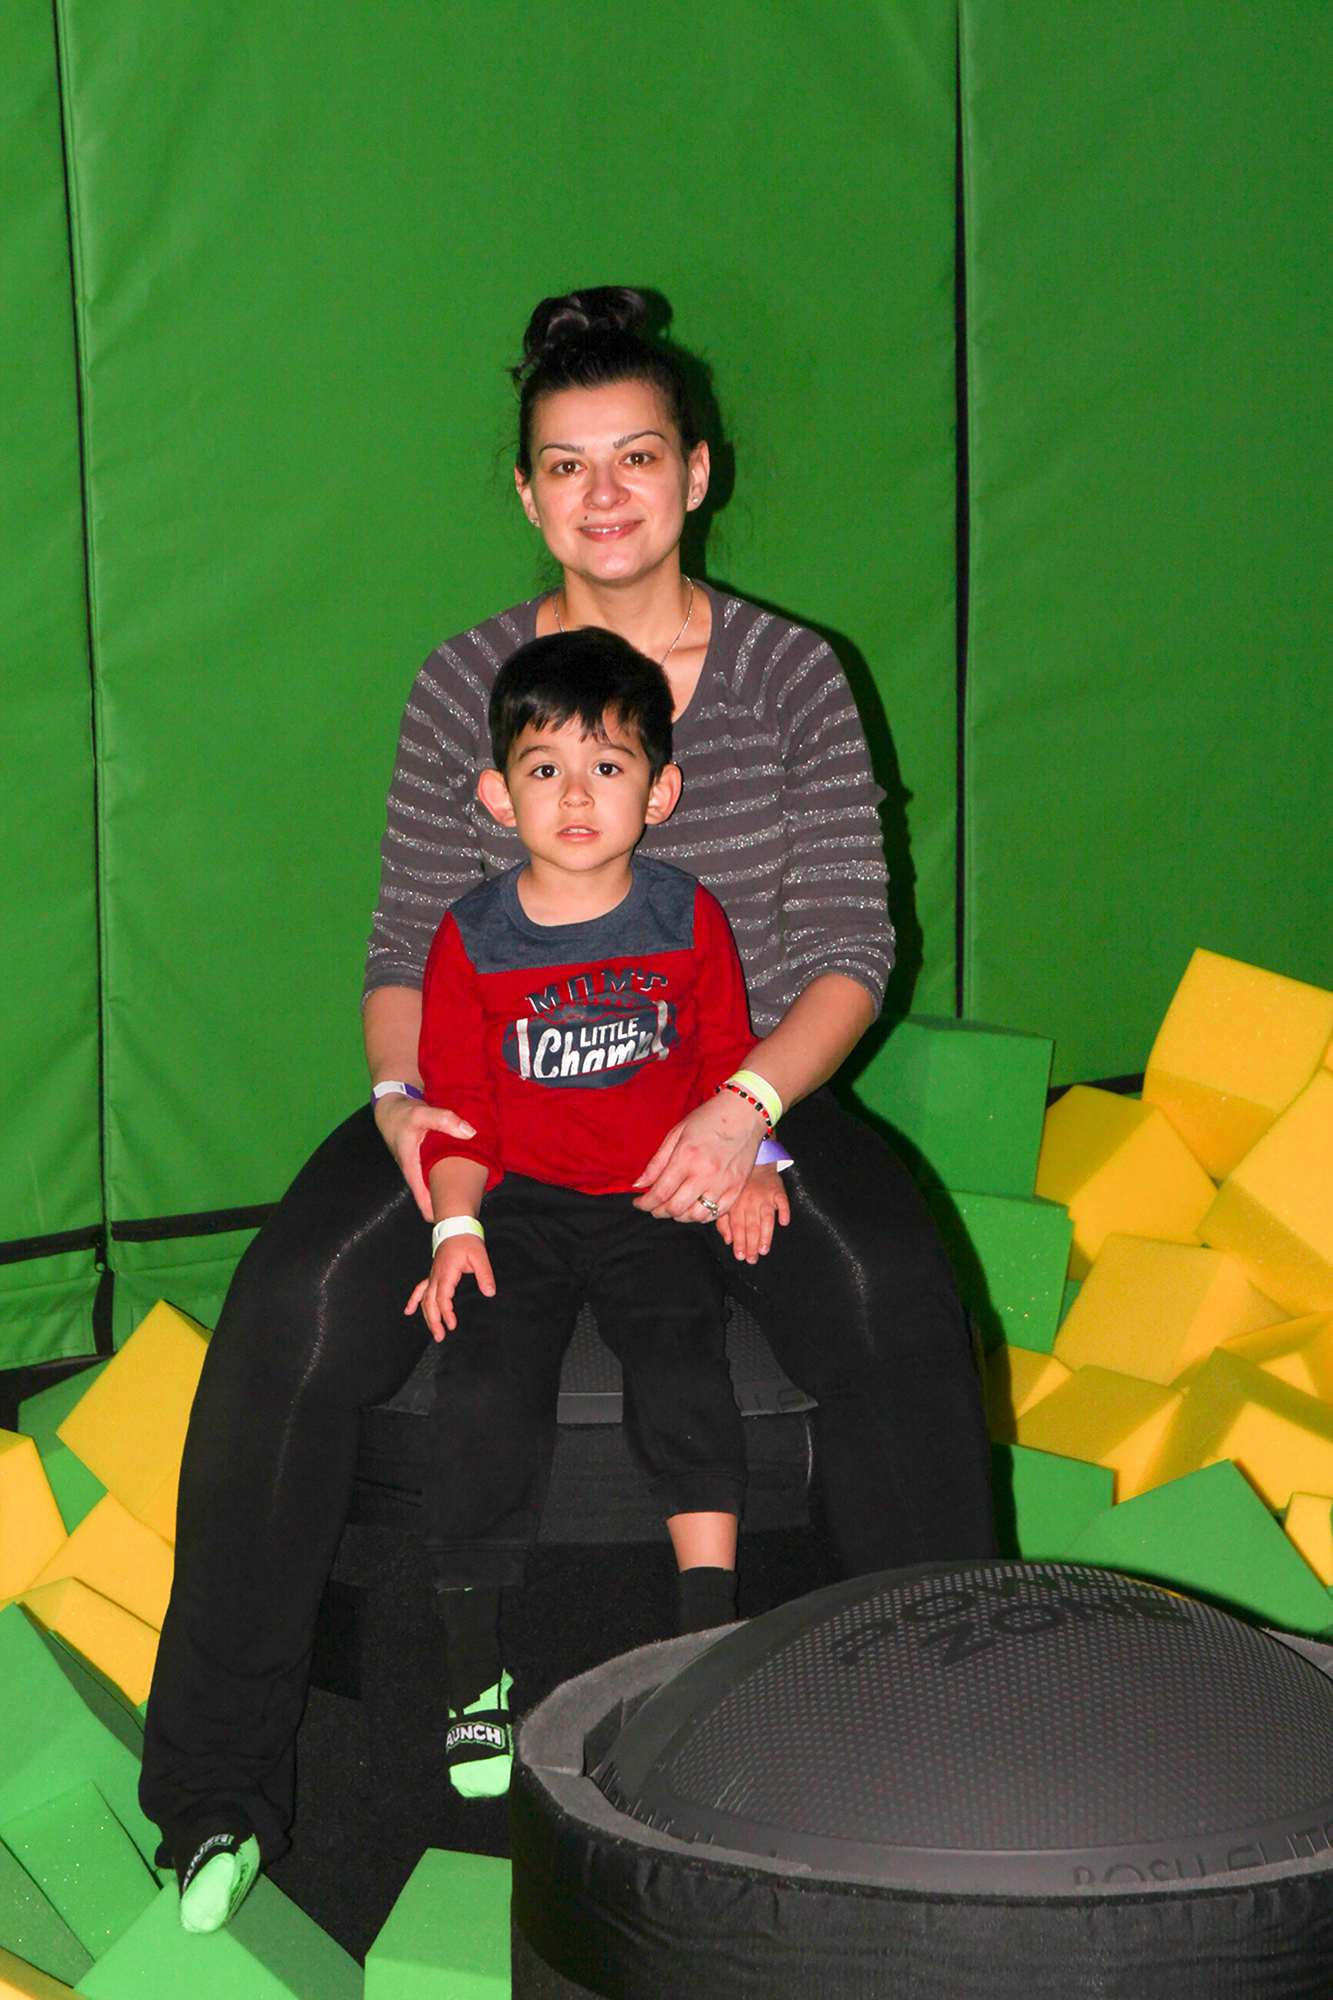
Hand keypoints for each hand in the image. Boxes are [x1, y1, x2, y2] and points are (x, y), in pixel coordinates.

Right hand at [374, 1094, 476, 1221]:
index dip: (441, 1215)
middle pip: (434, 1200)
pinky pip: (439, 1175)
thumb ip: (444, 1120)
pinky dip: (452, 1178)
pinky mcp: (426, 1161)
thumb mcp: (421, 1114)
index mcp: (412, 1169)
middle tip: (474, 1209)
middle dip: (451, 1207)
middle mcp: (416, 1173)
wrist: (390, 1108)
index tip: (458, 1220)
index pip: (425, 1203)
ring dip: (452, 1191)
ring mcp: (421, 1168)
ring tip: (476, 1195)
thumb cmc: (402, 1114)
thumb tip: (470, 1133)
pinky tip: (469, 1174)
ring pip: (437, 1188)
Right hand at [405, 1236, 495, 1340]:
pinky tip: (408, 1311)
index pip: (443, 1298)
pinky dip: (414, 1301)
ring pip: (424, 1299)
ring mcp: (432, 1275)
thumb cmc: (467, 1240)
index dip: (446, 1313)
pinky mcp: (433, 1275)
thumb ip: (485, 1275)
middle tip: (440, 1336)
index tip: (452, 1325)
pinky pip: (420, 1289)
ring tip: (434, 1332)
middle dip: (434, 1321)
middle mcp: (436, 1276)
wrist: (455, 1226)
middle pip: (430, 1303)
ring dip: (427, 1316)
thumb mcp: (480, 1256)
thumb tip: (489, 1292)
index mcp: (446, 1273)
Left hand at [633, 1093, 765, 1221]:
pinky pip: (716, 1214)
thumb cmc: (708, 1119)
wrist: (744, 1113)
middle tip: (654, 1207)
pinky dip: (702, 1216)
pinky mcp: (737, 1188)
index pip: (660, 1192)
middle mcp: (704, 1173)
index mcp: (686, 1157)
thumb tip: (639, 1185)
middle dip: (659, 1212)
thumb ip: (656, 1162)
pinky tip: (694, 1207)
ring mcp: (723, 1183)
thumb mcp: (676, 1134)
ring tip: (674, 1208)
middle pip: (675, 1208)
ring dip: (679, 1216)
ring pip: (695, 1216)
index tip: (639, 1203)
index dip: (645, 1203)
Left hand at [716, 1164, 789, 1262]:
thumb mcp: (729, 1203)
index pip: (737, 1226)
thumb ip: (724, 1222)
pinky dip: (784, 1210)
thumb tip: (728, 1241)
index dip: (739, 1242)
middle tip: (752, 1259)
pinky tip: (784, 1222)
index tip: (740, 1256)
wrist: (757, 1163)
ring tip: (764, 1249)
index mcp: (736, 1205)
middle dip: (751, 1244)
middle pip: (751, 1225)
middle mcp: (750, 1201)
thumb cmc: (741, 1188)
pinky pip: (783, 1201)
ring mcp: (765, 1196)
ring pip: (766, 1217)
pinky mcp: (778, 1191)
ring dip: (765, 1233)